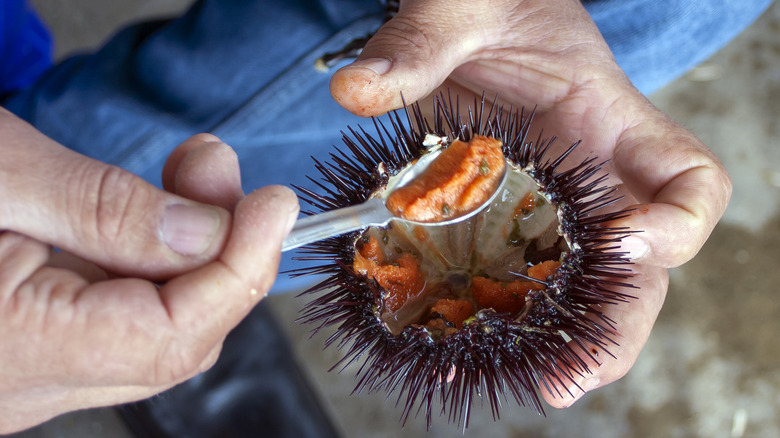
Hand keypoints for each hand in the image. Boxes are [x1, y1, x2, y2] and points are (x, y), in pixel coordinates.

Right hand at [0, 108, 297, 432]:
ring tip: (194, 172)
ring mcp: (22, 377)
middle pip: (173, 340)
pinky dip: (148, 263)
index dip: (237, 269)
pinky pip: (115, 317)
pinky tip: (150, 211)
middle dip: (222, 255)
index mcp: (8, 351)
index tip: (274, 204)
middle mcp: (19, 387)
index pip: (170, 336)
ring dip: (190, 252)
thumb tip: (208, 233)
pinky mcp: (25, 350)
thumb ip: (105, 211)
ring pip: (151, 329)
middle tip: (227, 174)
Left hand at [330, 0, 730, 406]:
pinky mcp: (510, 216)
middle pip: (642, 264)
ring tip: (542, 382)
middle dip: (616, 323)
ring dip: (569, 339)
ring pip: (586, 285)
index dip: (678, 222)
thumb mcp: (463, 6)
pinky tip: (478, 341)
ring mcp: (554, 202)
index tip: (628, 240)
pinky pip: (527, 275)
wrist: (478, 8)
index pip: (689, 181)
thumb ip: (418, 43)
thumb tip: (356, 89)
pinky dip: (514, 314)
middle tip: (571, 373)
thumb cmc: (492, 1)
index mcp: (609, 121)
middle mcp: (595, 174)